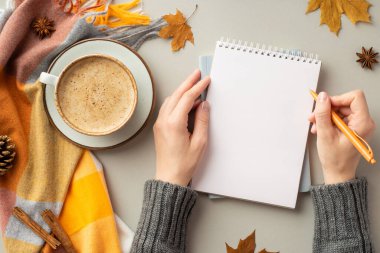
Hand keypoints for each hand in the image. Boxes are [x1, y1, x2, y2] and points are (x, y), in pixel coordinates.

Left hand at [153, 70, 210, 186]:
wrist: (169, 176)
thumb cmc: (184, 164)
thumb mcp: (200, 143)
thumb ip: (202, 121)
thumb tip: (204, 105)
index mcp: (174, 123)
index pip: (188, 98)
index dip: (198, 87)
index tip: (206, 80)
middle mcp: (164, 120)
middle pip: (177, 94)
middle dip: (188, 82)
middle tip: (197, 73)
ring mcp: (159, 123)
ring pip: (171, 99)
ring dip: (181, 90)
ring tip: (192, 84)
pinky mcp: (159, 127)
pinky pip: (167, 107)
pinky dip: (176, 100)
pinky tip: (184, 100)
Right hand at [308, 90, 374, 183]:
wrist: (338, 173)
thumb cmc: (335, 159)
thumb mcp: (325, 134)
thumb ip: (323, 114)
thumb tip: (322, 97)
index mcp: (362, 123)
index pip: (355, 97)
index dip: (338, 99)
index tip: (325, 105)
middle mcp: (363, 122)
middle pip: (345, 103)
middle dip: (328, 109)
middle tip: (314, 117)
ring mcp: (358, 125)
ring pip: (340, 110)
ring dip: (325, 116)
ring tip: (315, 126)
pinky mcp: (352, 128)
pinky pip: (340, 118)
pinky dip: (328, 121)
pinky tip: (319, 129)